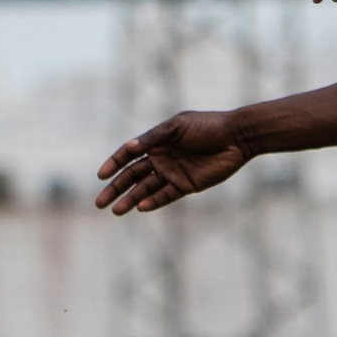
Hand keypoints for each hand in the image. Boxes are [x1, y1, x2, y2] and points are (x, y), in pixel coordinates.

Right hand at [95, 110, 249, 214]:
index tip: (101, 175)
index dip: (114, 164)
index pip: (128, 155)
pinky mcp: (186, 185)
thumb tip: (128, 147)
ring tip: (116, 210)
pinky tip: (141, 206)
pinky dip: (153, 201)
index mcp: (156, 142)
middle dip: (115, 189)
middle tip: (99, 203)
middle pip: (132, 176)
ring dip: (131, 199)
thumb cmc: (207, 126)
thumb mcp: (177, 127)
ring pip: (146, 189)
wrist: (236, 138)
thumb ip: (153, 138)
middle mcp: (161, 158)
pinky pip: (165, 196)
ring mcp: (172, 173)